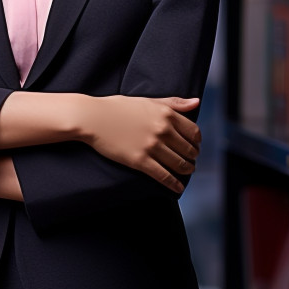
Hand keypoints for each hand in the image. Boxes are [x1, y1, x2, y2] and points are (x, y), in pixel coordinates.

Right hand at [80, 95, 200, 193]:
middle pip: (189, 149)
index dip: (196, 141)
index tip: (193, 145)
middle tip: (190, 160)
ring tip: (185, 171)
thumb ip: (173, 102)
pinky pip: (164, 176)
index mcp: (165, 113)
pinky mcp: (140, 161)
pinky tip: (178, 187)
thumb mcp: (146, 100)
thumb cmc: (116, 107)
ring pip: (180, 164)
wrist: (91, 118)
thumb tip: (196, 102)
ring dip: (187, 170)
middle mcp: (162, 130)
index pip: (193, 132)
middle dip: (192, 157)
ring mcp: (152, 146)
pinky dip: (174, 184)